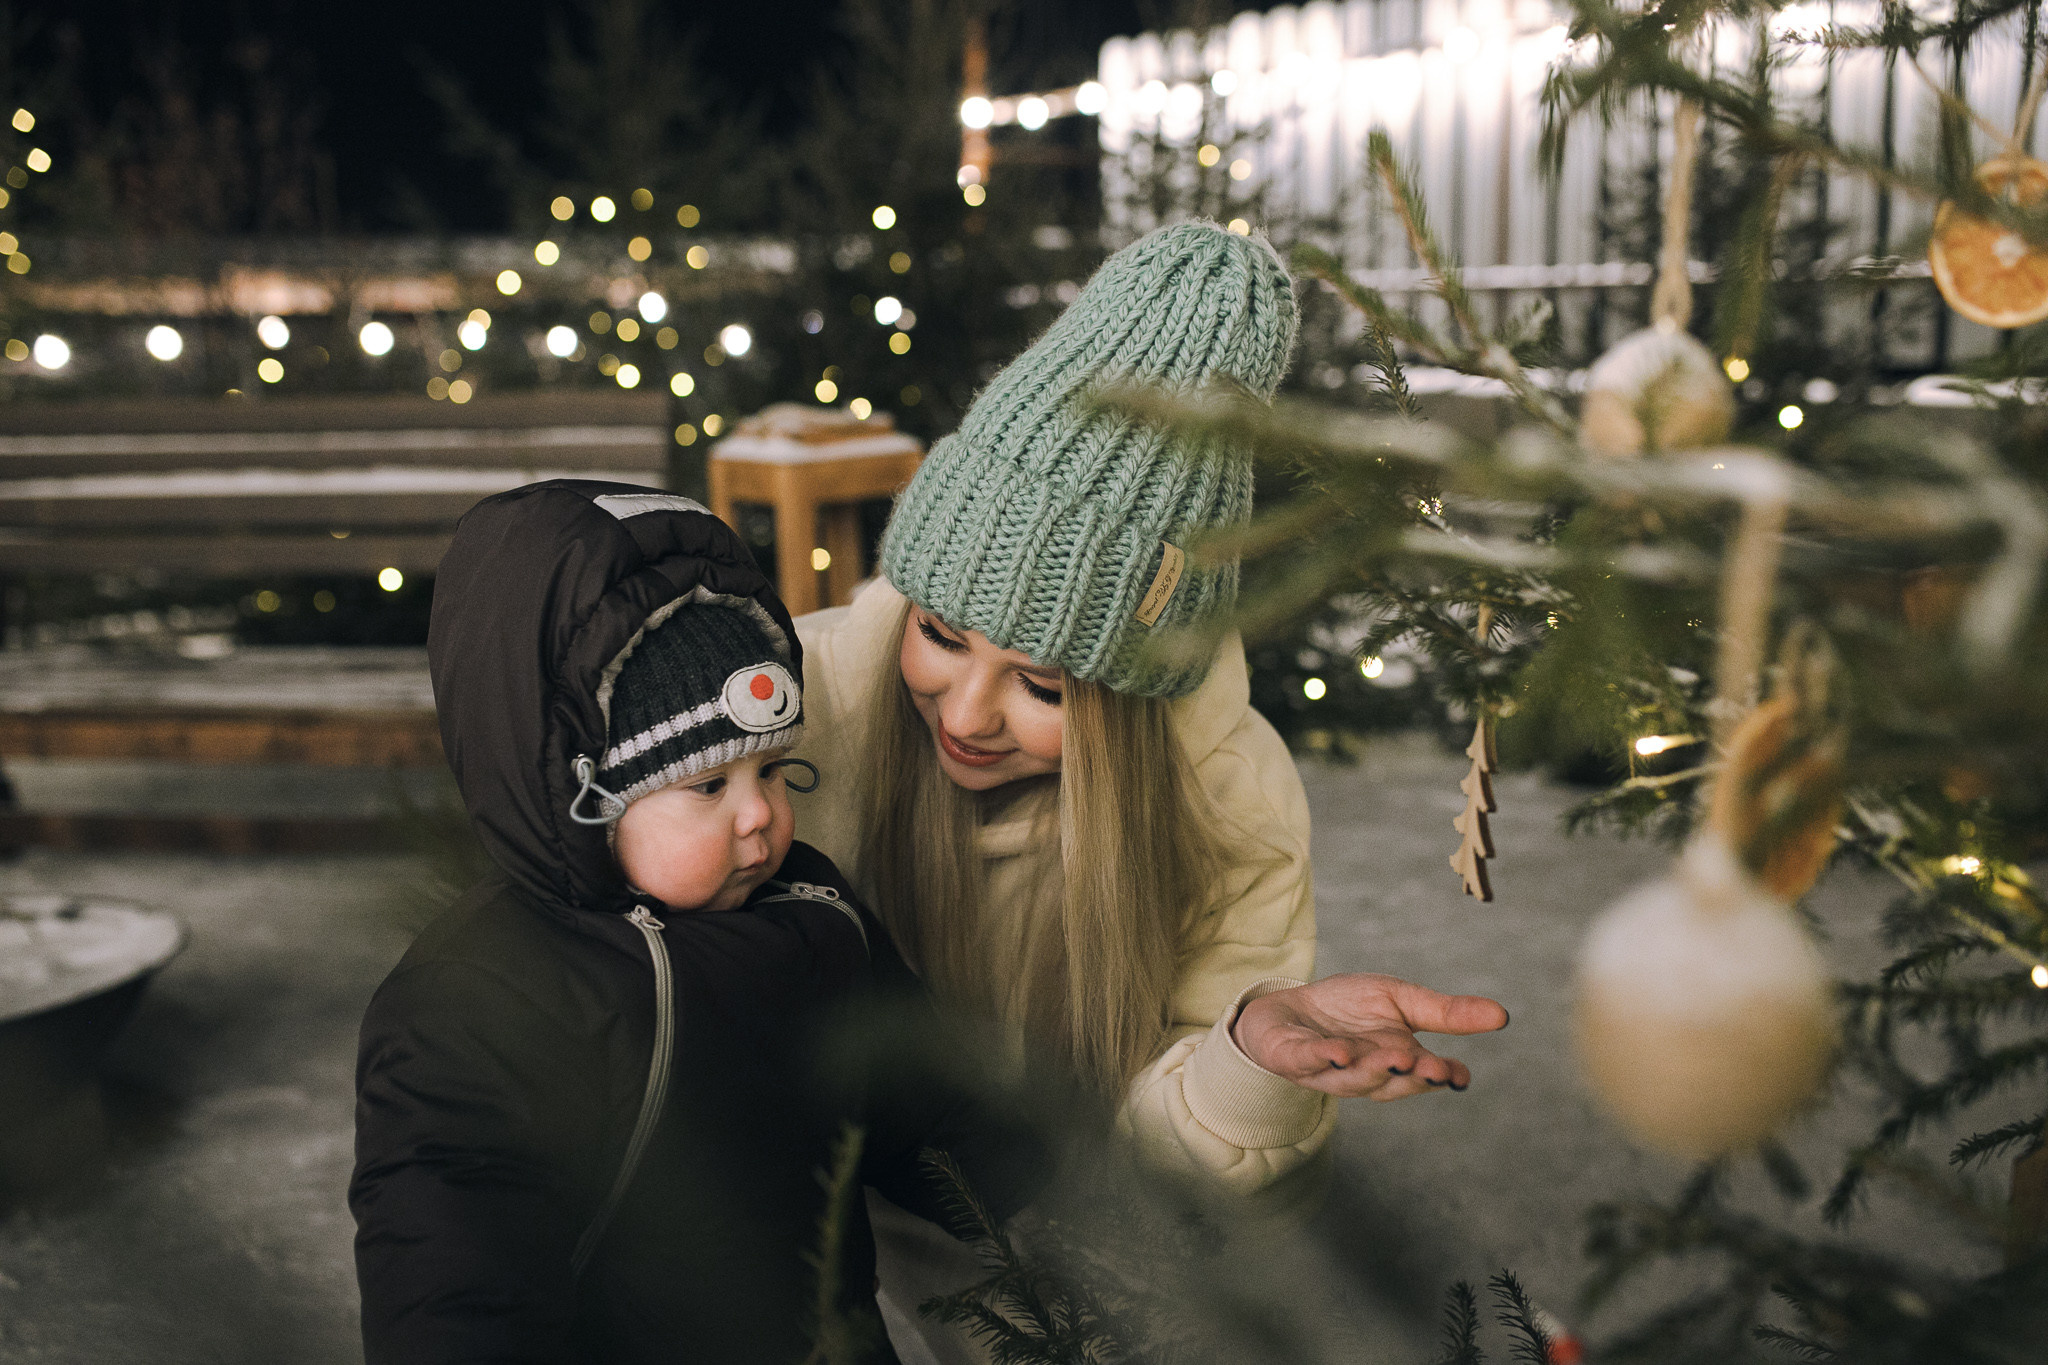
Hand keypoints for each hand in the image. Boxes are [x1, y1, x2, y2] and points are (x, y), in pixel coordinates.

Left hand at [1230, 973, 1508, 1099]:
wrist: (1286, 1009)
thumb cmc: (1348, 1008)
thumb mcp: (1401, 1000)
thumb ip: (1445, 1012)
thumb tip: (1503, 1015)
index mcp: (1399, 1060)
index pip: (1428, 1074)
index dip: (1445, 1077)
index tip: (1461, 1075)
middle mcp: (1368, 1072)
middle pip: (1395, 1082)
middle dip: (1414, 1077)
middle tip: (1435, 1070)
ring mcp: (1330, 1071)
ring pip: (1356, 1078)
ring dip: (1375, 1070)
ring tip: (1394, 1056)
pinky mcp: (1294, 1059)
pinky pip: (1310, 1063)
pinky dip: (1324, 1059)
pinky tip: (1339, 1053)